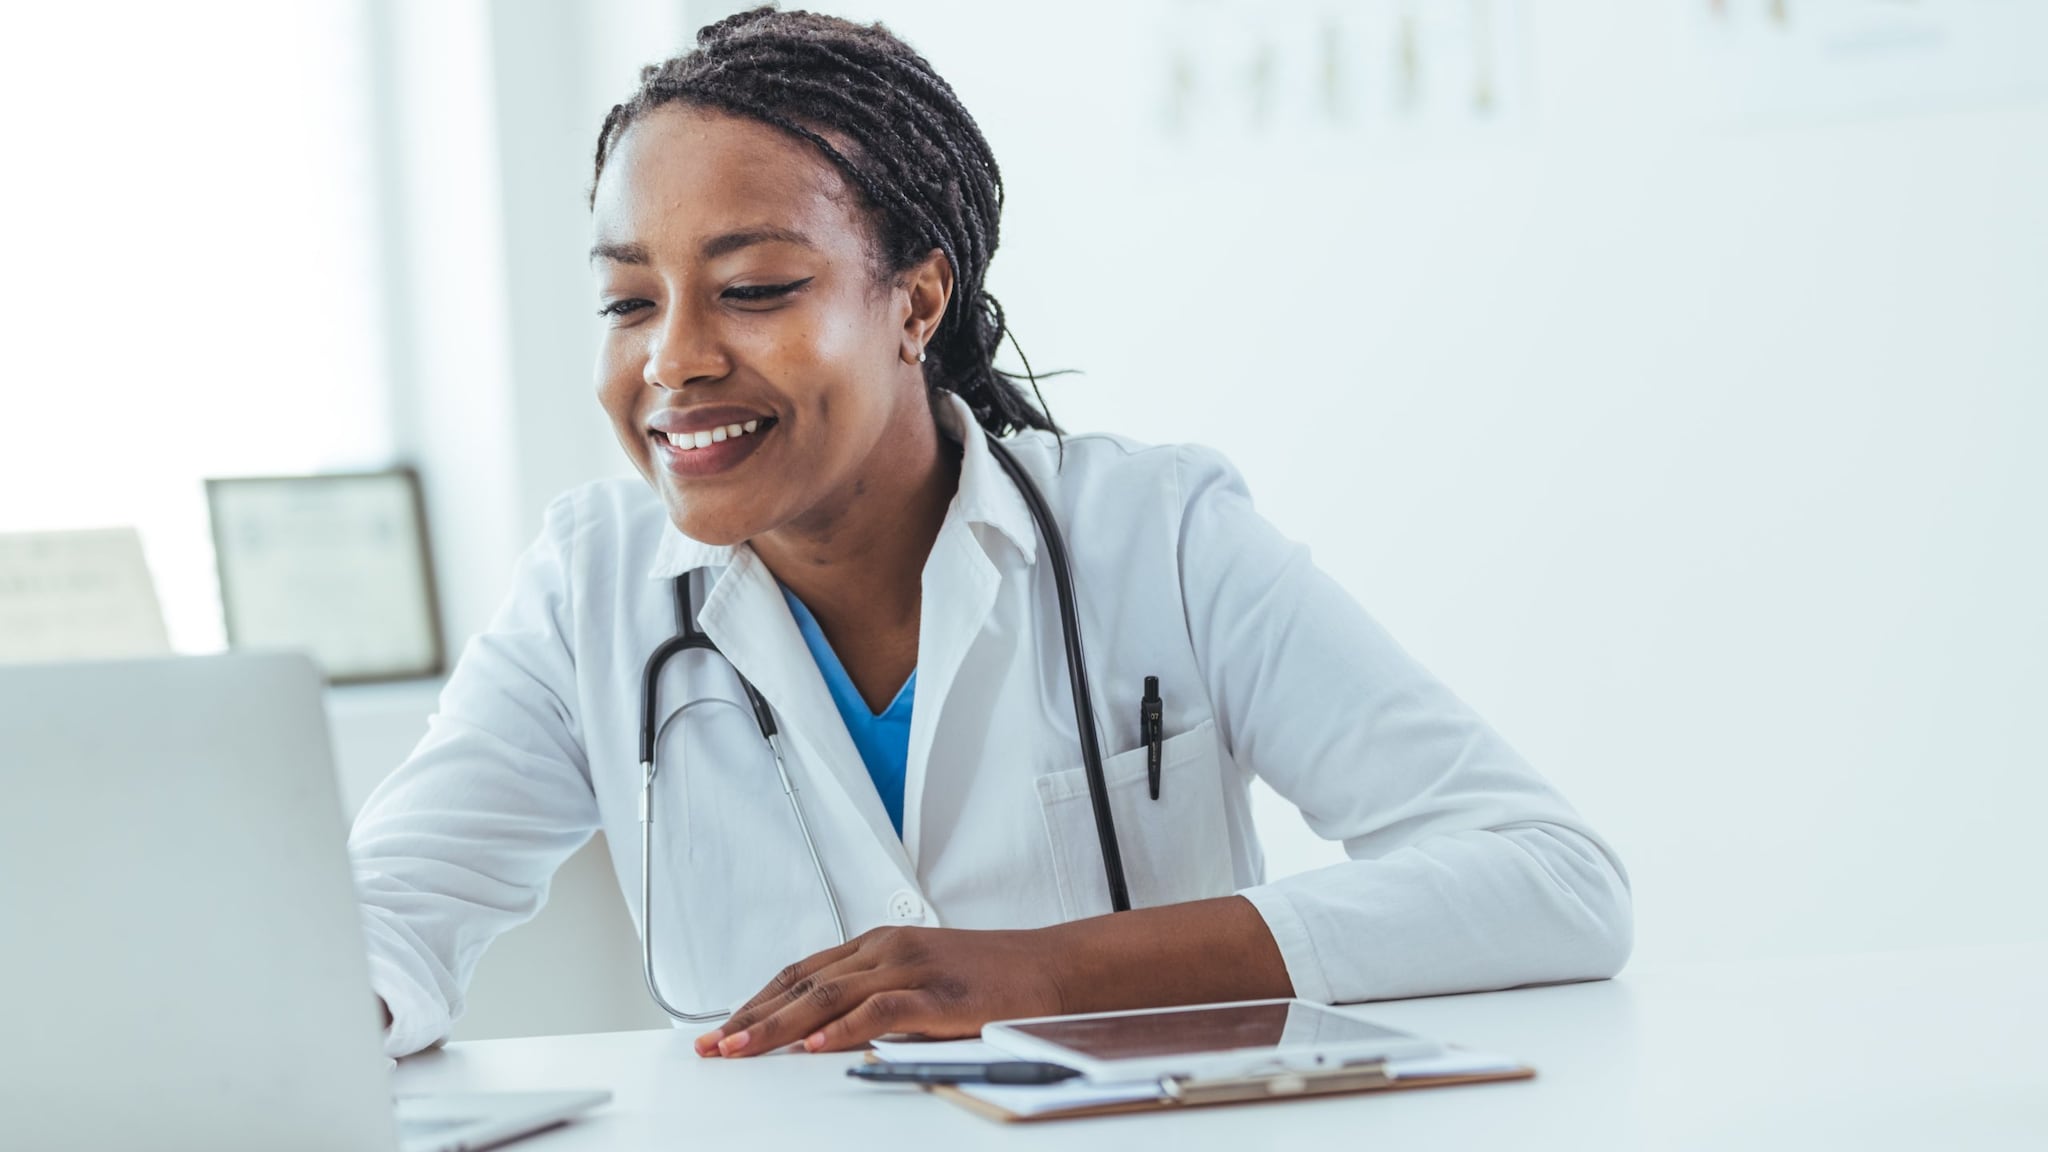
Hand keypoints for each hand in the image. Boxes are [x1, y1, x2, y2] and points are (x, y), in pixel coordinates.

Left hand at [694, 925, 1067, 1056]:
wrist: (1050, 967)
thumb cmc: (987, 979)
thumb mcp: (918, 980)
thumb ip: (873, 998)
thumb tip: (820, 1034)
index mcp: (877, 945)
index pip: (799, 972)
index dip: (755, 1001)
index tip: (721, 1030)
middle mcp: (886, 949)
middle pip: (803, 984)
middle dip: (752, 1017)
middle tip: (715, 1047)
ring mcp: (911, 967)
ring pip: (829, 994)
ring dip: (779, 1025)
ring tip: (743, 1049)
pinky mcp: (938, 993)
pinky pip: (881, 1010)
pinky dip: (843, 1029)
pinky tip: (815, 1048)